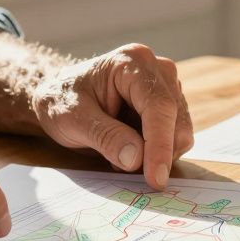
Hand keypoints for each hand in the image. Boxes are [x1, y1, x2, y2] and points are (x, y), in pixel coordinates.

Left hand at [29, 44, 192, 188]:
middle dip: (157, 152)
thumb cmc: (61, 101)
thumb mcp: (72, 120)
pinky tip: (129, 148)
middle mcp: (157, 69)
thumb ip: (104, 137)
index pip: (158, 105)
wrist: (59, 96)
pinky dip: (156, 151)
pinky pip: (175, 136)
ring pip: (180, 131)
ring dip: (155, 153)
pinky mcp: (170, 103)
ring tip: (118, 154)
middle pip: (176, 119)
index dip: (160, 144)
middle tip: (122, 169)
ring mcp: (166, 85)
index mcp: (132, 62)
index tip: (155, 178)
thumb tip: (136, 159)